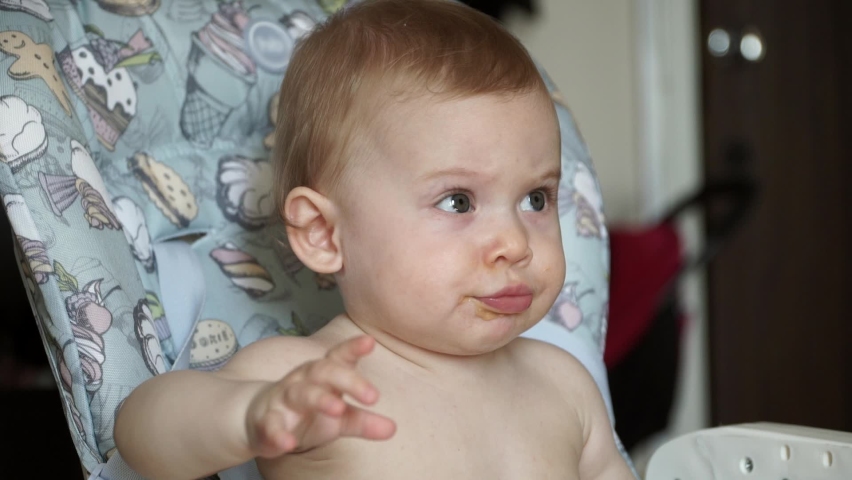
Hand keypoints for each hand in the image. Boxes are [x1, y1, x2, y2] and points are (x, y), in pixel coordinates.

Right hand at [246, 335, 395, 457]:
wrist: (257, 420)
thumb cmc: (306, 413)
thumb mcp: (338, 418)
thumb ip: (363, 421)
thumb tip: (393, 429)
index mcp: (323, 375)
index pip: (339, 357)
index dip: (353, 348)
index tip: (370, 342)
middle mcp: (304, 380)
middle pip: (324, 372)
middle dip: (348, 380)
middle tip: (372, 395)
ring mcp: (283, 399)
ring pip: (300, 393)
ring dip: (318, 399)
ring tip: (338, 408)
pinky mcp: (265, 421)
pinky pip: (271, 424)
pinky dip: (278, 433)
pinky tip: (287, 443)